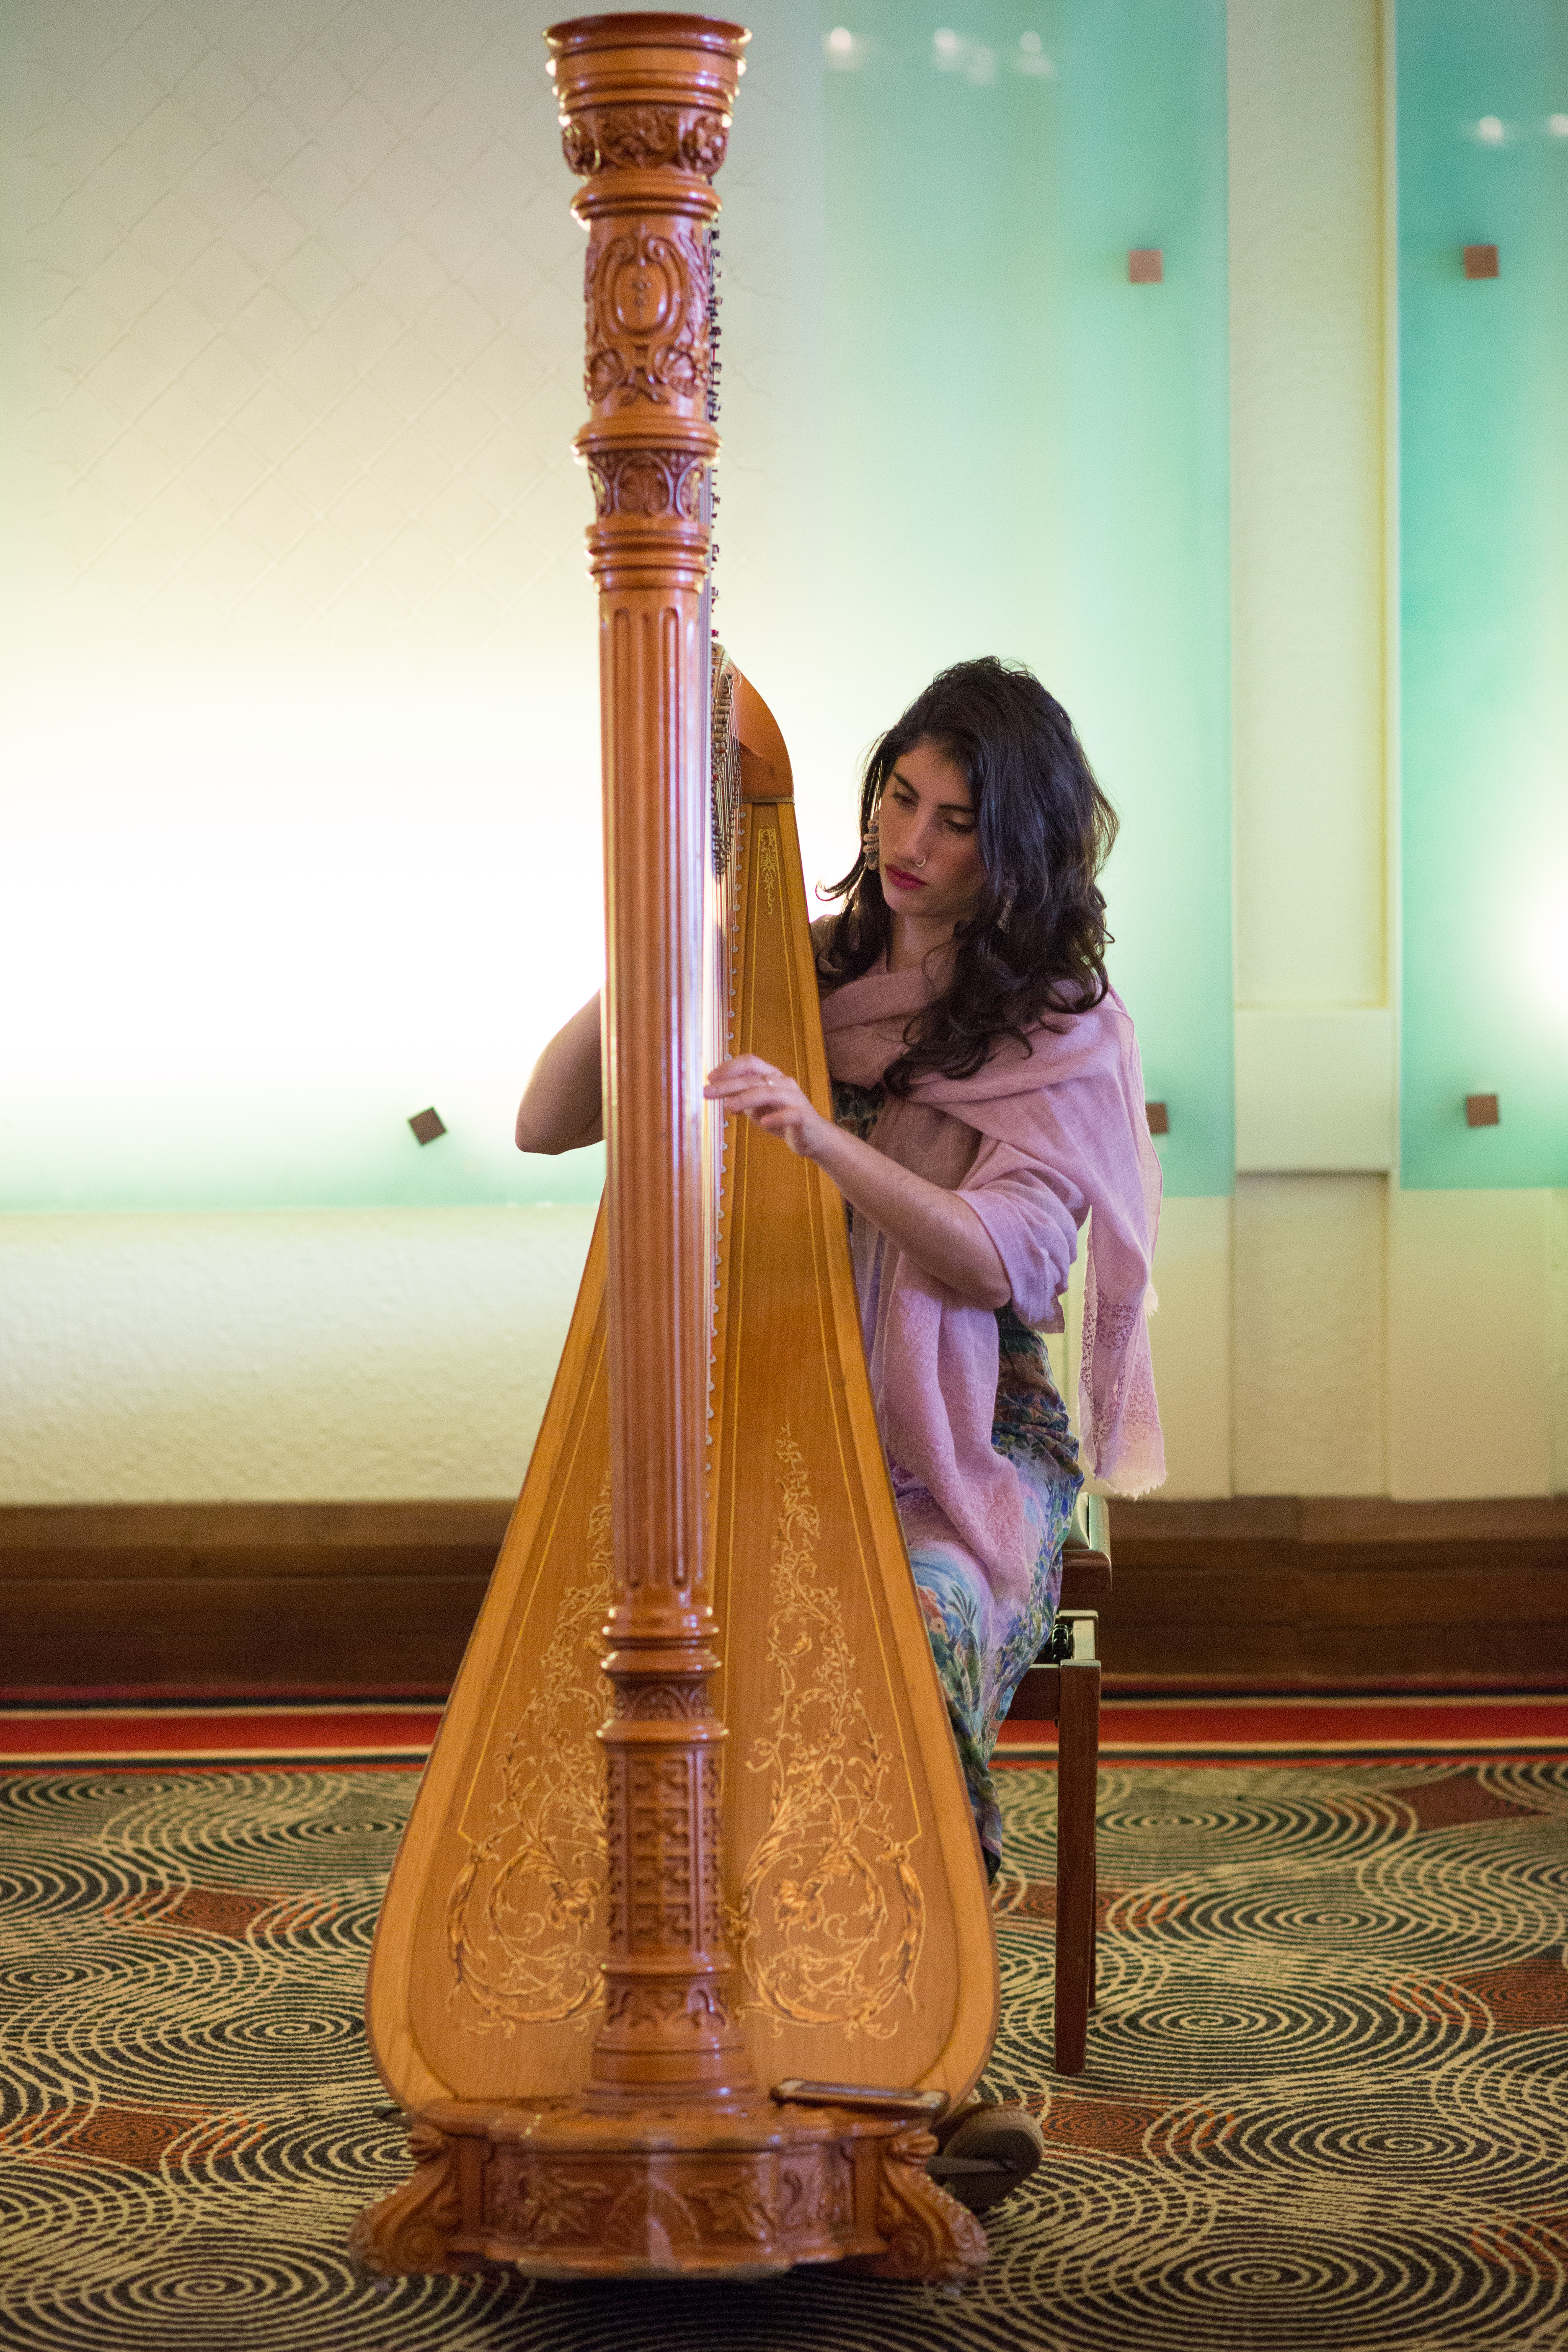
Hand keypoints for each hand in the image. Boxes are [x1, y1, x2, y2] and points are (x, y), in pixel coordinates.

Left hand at [703, 1055, 830, 1158]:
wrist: (813, 1138)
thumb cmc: (783, 1120)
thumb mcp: (758, 1108)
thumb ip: (742, 1099)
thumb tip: (720, 1094)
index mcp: (772, 1077)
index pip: (750, 1063)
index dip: (729, 1067)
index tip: (710, 1077)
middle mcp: (783, 1083)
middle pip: (753, 1079)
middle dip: (728, 1085)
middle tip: (707, 1092)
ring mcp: (794, 1099)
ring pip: (768, 1093)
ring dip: (747, 1099)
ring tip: (729, 1107)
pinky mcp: (803, 1117)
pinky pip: (789, 1115)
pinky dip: (777, 1118)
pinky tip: (764, 1124)